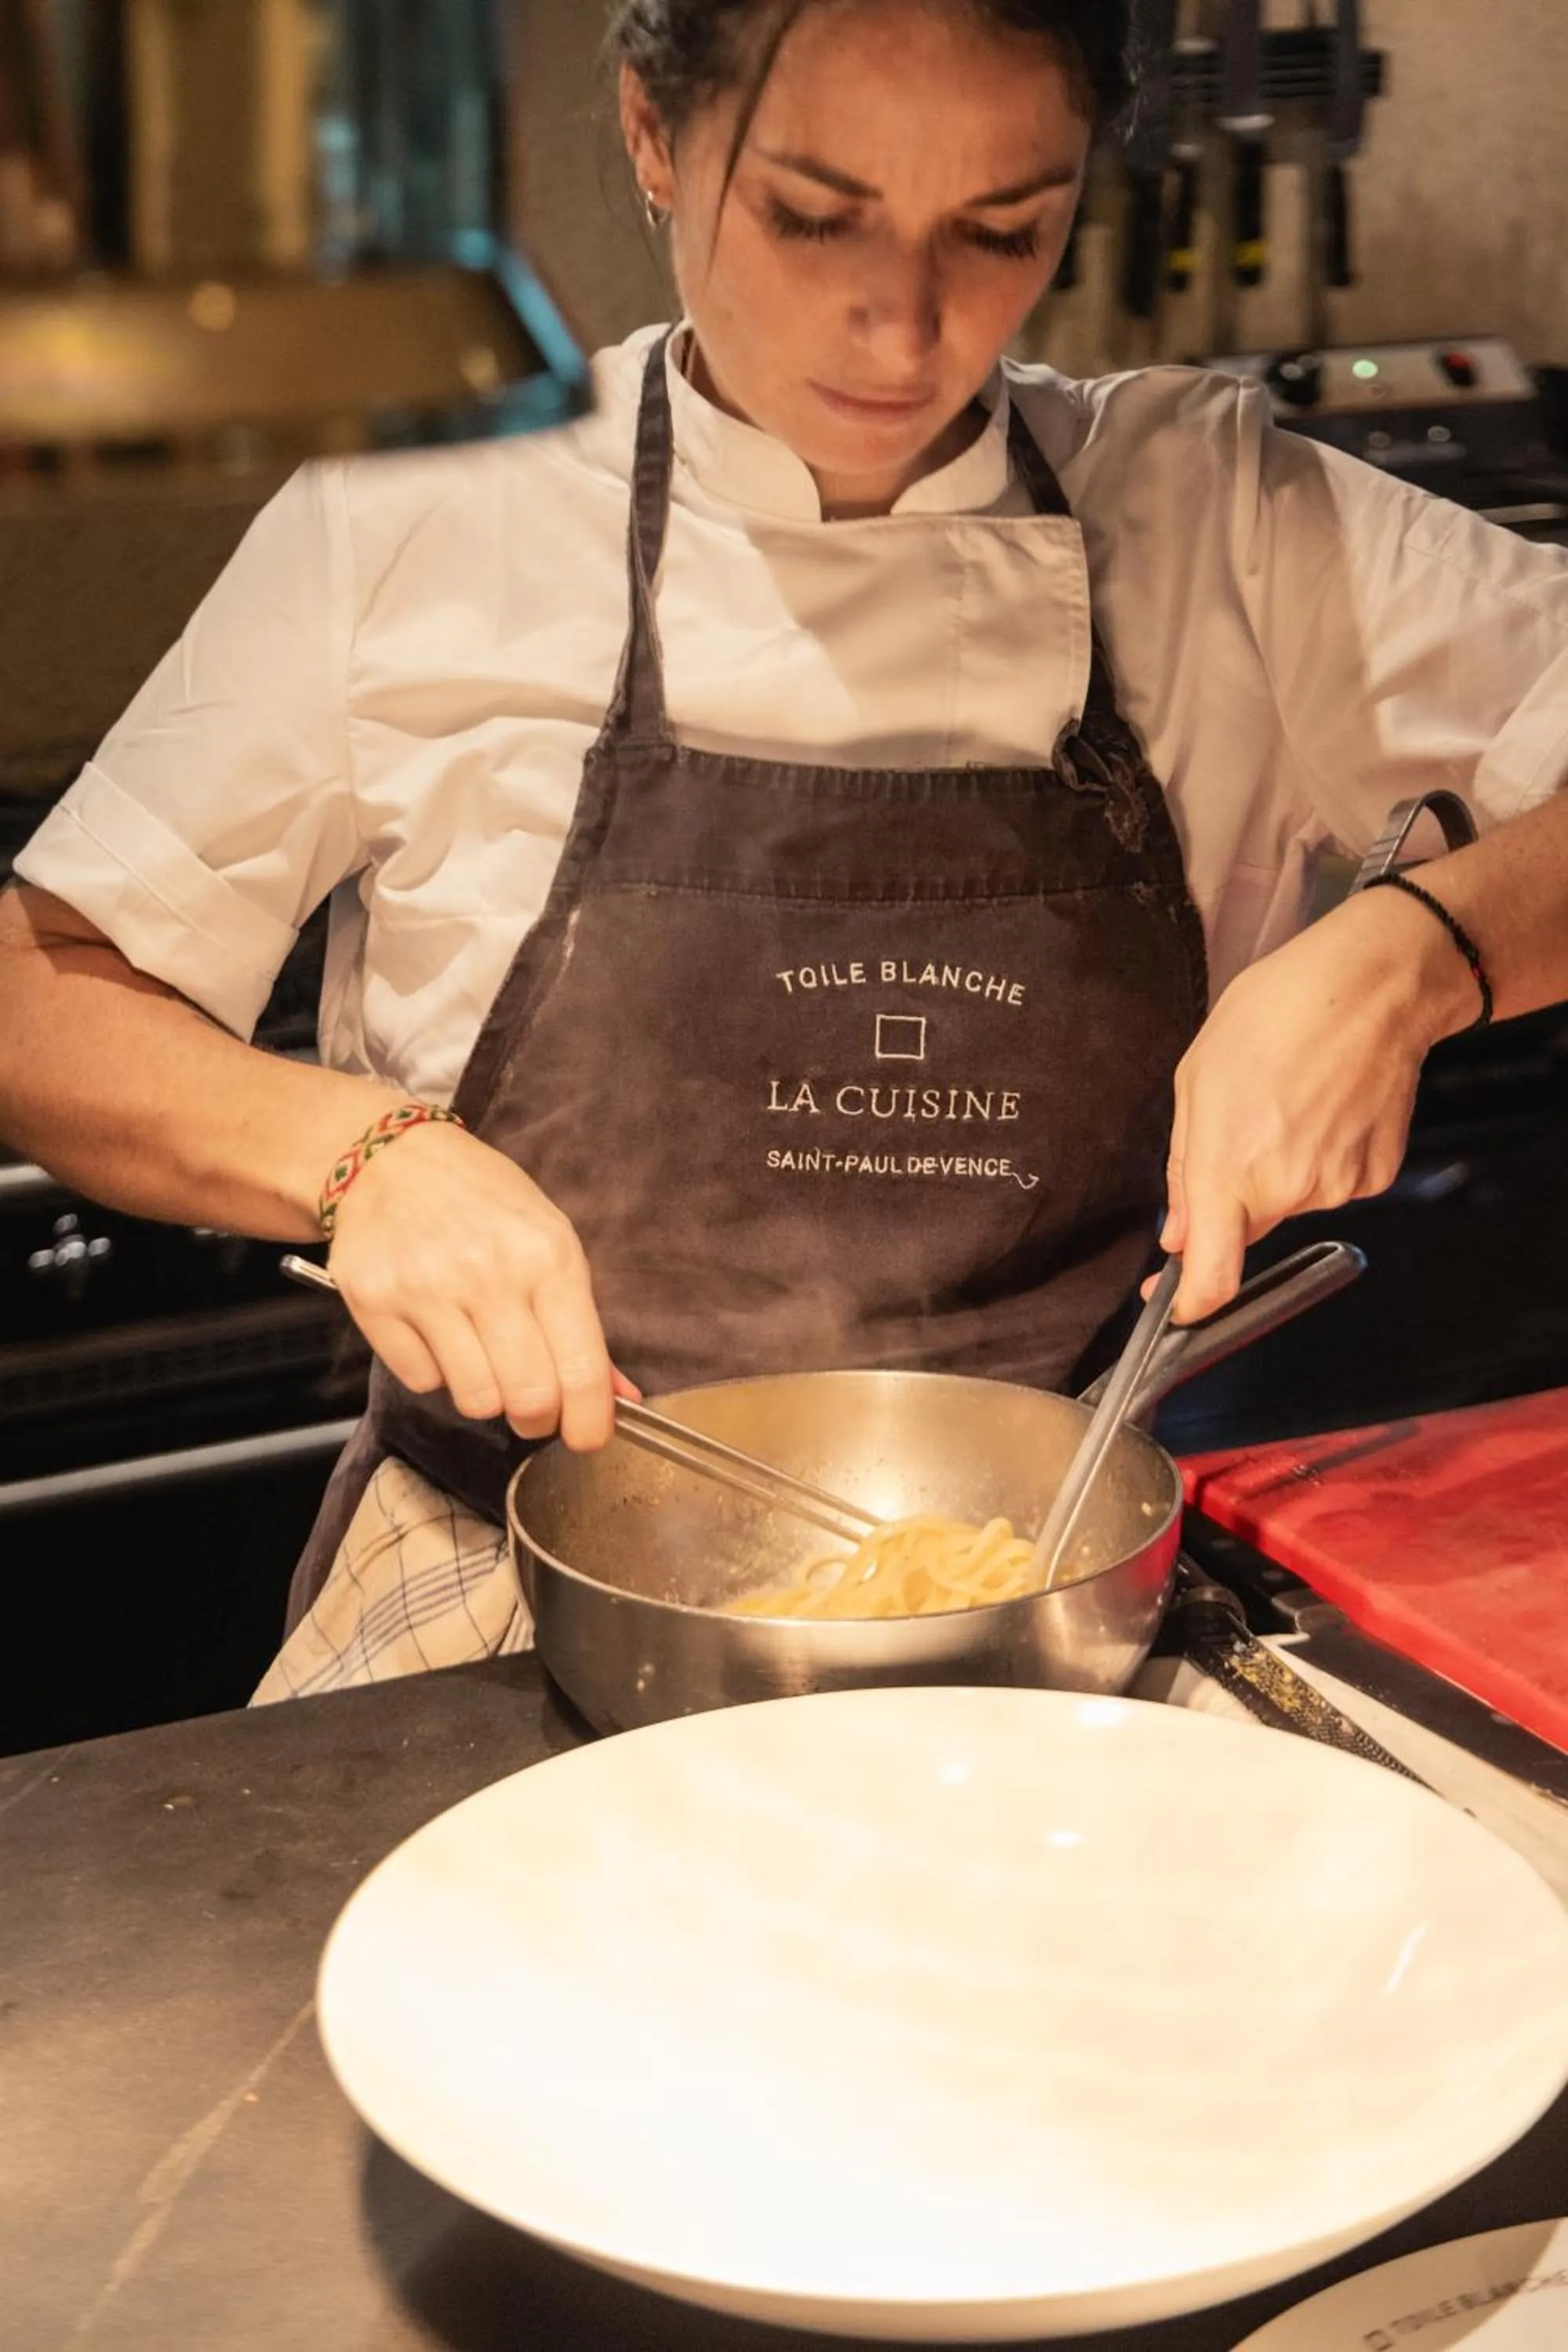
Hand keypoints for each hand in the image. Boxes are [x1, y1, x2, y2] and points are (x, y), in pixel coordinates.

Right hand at [326, 1121, 634, 1447]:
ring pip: (474, 1399)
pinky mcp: (375, 1303)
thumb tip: (621, 1399)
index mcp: (548, 1257)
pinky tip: (436, 1331)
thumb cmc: (483, 1201)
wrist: (389, 1159)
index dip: (590, 1422)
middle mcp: (488, 1274)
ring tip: (482, 1356)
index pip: (581, 1369)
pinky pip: (422, 1381)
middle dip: (537, 1418)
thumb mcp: (549, 1240)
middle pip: (528, 1398)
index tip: (588, 1436)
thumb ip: (582, 1324)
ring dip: (485, 1393)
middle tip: (533, 1407)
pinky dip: (435, 1371)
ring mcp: (427, 1290)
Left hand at [1158, 888, 1473, 1323]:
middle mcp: (1285, 1192)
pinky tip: (1325, 1107)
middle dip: (1232, 1196)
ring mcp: (1336, 1187)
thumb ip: (1183, 1168)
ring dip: (1280, 1168)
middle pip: (1245, 1226)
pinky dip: (1322, 1157)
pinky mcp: (1374, 1175)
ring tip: (1289, 1099)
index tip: (1177, 1310)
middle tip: (1242, 1125)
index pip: (1212, 1277)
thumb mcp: (1196, 1081)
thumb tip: (1178, 1233)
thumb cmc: (1274, 1017)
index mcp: (1227, 1171)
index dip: (1191, 1305)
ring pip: (1289, 1201)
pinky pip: (1331, 1184)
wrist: (1371, 987)